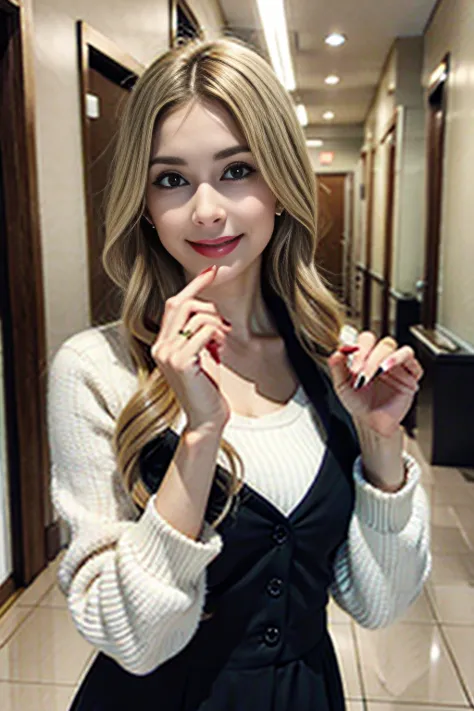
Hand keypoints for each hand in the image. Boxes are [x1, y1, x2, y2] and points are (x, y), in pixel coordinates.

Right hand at [151, 265, 231, 433]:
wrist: (205, 419)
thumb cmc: (207, 388)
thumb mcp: (201, 355)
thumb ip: (198, 333)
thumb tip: (210, 309)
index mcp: (162, 343)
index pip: (174, 303)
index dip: (193, 285)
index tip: (211, 272)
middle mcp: (160, 346)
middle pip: (182, 304)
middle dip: (209, 308)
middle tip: (225, 326)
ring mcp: (168, 353)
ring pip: (196, 315)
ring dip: (217, 325)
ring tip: (223, 343)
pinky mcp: (180, 361)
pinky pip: (203, 331)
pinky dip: (217, 336)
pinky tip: (221, 350)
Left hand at [327, 332, 423, 437]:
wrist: (371, 422)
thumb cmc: (358, 403)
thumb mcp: (341, 386)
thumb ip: (337, 367)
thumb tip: (338, 351)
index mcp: (367, 356)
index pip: (366, 340)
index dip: (359, 347)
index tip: (351, 359)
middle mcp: (383, 358)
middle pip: (384, 344)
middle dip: (371, 357)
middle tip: (361, 374)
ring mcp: (398, 366)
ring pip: (400, 349)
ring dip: (387, 357)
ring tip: (378, 370)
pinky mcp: (411, 376)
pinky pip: (413, 363)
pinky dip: (401, 361)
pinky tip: (388, 369)